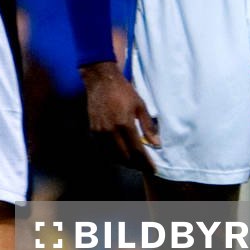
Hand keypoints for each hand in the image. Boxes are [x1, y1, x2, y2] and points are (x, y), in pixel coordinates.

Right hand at [80, 60, 158, 174]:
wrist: (101, 81)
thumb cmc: (124, 91)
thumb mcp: (141, 105)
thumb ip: (148, 126)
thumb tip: (156, 144)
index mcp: (125, 124)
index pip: (137, 151)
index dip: (146, 163)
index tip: (153, 169)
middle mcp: (111, 131)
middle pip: (125, 157)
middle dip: (136, 165)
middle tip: (144, 166)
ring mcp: (100, 132)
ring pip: (113, 156)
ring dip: (125, 162)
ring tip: (134, 162)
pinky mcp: (93, 131)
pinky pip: (104, 150)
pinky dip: (113, 155)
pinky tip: (120, 154)